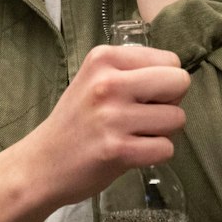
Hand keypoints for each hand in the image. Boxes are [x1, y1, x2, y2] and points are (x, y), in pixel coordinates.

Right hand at [19, 41, 188, 206]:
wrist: (42, 163)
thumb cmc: (76, 120)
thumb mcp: (94, 79)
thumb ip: (131, 71)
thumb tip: (178, 77)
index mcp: (103, 58)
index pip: (170, 60)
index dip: (162, 81)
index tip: (137, 95)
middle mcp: (108, 83)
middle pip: (179, 83)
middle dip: (170, 102)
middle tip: (142, 115)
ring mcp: (112, 117)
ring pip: (177, 118)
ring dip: (161, 132)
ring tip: (131, 134)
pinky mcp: (118, 149)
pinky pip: (166, 148)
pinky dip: (154, 154)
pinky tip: (129, 152)